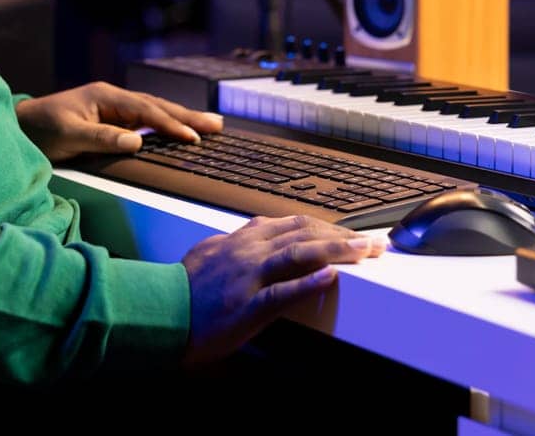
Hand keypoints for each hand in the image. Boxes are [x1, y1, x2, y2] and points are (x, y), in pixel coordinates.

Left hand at [14, 81, 223, 162]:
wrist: (21, 127)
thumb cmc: (41, 130)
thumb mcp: (69, 135)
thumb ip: (102, 138)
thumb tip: (137, 141)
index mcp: (105, 96)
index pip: (146, 111)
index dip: (171, 124)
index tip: (193, 137)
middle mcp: (113, 99)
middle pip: (157, 106)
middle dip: (187, 116)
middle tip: (218, 125)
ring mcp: (113, 109)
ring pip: (154, 113)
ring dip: (181, 119)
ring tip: (209, 126)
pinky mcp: (111, 120)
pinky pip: (145, 122)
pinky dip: (165, 126)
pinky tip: (180, 131)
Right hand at [180, 215, 385, 368]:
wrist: (159, 311)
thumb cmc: (183, 288)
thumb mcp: (209, 252)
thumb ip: (234, 243)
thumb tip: (252, 234)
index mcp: (243, 240)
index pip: (293, 224)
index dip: (327, 227)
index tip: (352, 233)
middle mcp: (249, 251)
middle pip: (304, 233)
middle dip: (344, 237)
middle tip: (375, 244)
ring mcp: (248, 276)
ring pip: (299, 254)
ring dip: (338, 251)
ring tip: (366, 252)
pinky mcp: (246, 305)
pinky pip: (281, 291)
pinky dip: (308, 283)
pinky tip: (331, 278)